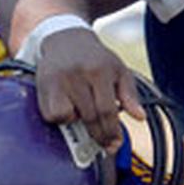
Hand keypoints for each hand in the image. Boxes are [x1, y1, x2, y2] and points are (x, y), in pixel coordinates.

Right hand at [34, 27, 143, 152]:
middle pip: (89, 116)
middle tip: (106, 146)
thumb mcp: (118, 70)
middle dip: (99, 135)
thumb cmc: (95, 58)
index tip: (116, 143)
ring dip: (78, 125)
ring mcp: (58, 81)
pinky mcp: (43, 86)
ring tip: (85, 117)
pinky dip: (61, 118)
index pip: (107, 109)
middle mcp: (78, 75)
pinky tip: (69, 108)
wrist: (65, 38)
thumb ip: (130, 94)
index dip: (112, 131)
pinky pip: (52, 115)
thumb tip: (140, 117)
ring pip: (68, 118)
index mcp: (100, 70)